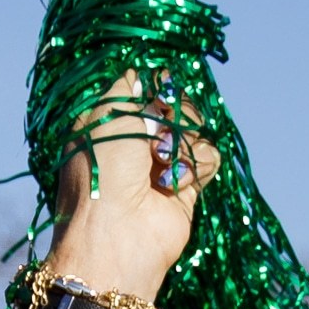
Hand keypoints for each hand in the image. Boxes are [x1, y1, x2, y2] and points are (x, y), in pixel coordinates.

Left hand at [42, 73, 210, 304]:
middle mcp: (134, 144)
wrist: (117, 236)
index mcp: (107, 124)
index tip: (157, 88)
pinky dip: (195, 165)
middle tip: (156, 133)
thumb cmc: (102, 174)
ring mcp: (161, 166)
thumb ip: (123, 88)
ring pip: (194, 129)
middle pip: (174, 106)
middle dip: (171, 113)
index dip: (154, 86)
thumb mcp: (103, 117)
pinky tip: (174, 183)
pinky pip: (207, 157)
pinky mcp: (186, 186)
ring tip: (161, 163)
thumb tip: (138, 72)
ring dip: (181, 141)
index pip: (143, 89)